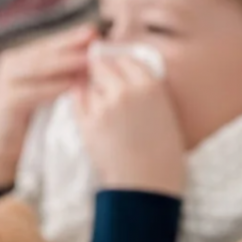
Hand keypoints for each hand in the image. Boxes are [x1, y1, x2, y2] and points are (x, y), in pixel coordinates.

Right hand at [0, 25, 96, 189]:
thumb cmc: (34, 118)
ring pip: (38, 68)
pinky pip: (32, 93)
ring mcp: (5, 83)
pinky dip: (53, 88)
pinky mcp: (5, 103)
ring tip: (88, 61)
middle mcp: (10, 65)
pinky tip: (72, 87)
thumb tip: (94, 55)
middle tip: (93, 41)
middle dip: (70, 46)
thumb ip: (64, 73)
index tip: (94, 31)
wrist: (6, 150)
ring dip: (65, 64)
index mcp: (20, 58)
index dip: (71, 37)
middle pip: (44, 52)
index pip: (49, 43)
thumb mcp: (49, 90)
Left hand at [75, 53, 185, 194]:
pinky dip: (81, 102)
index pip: (127, 59)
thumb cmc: (163, 151)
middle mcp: (126, 90)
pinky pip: (77, 100)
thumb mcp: (165, 111)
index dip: (121, 64)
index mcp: (150, 85)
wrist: (149, 182)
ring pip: (89, 84)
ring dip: (93, 90)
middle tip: (103, 83)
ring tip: (104, 109)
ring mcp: (104, 106)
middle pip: (104, 66)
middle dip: (102, 72)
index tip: (118, 70)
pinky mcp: (87, 122)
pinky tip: (91, 112)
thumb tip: (125, 72)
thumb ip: (146, 89)